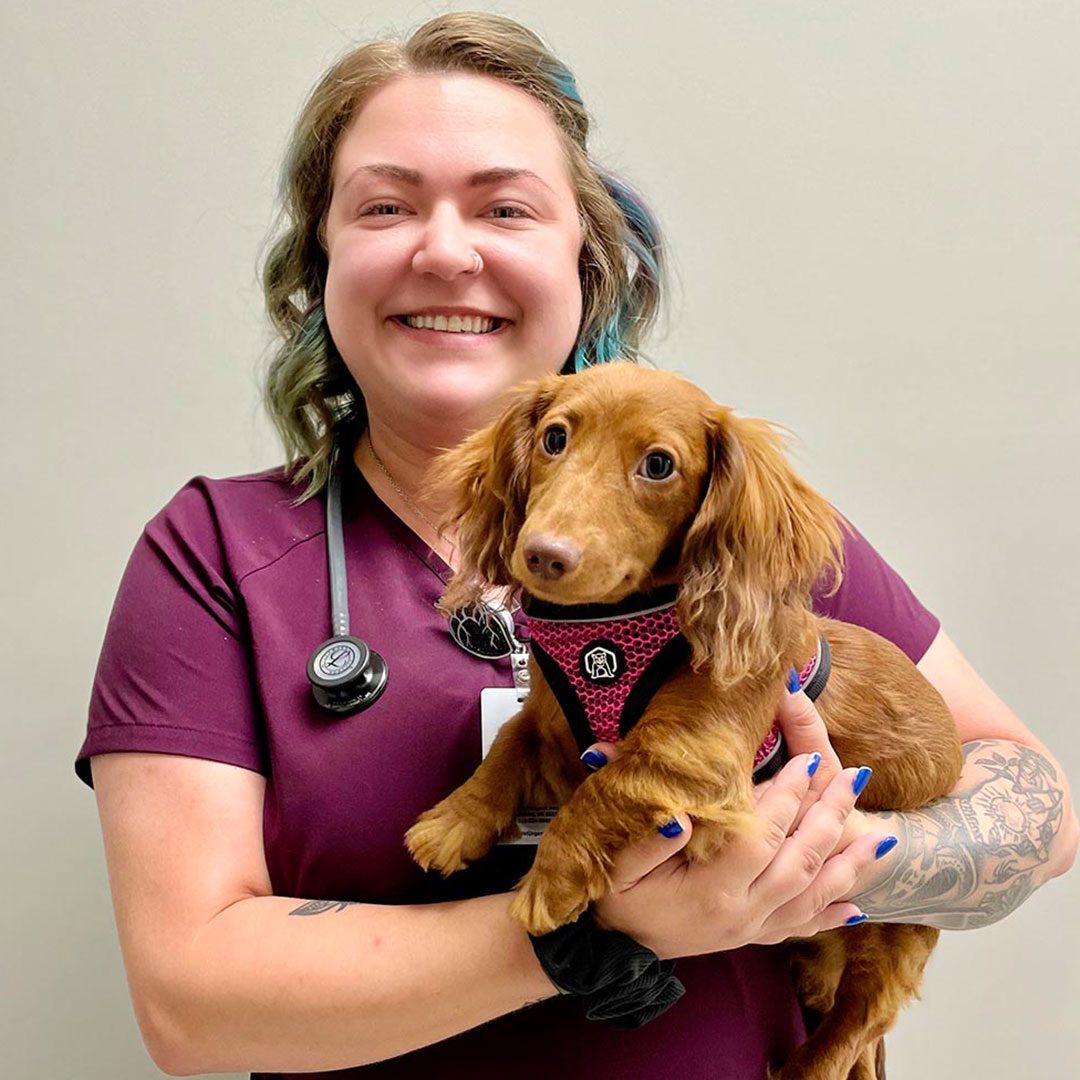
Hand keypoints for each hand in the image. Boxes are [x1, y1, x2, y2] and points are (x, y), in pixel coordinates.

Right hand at [583, 690, 894, 958]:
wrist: (612, 953)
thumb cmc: (613, 900)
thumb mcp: (616, 866)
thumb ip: (645, 842)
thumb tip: (678, 815)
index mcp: (710, 890)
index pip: (761, 838)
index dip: (787, 799)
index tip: (807, 762)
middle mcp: (741, 913)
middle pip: (799, 861)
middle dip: (829, 815)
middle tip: (853, 776)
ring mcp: (752, 929)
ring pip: (812, 894)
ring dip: (847, 863)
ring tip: (879, 835)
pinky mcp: (754, 937)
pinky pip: (802, 925)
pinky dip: (832, 913)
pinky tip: (857, 904)